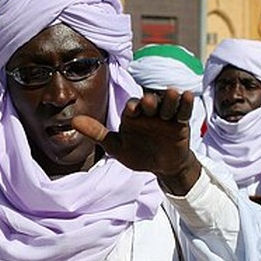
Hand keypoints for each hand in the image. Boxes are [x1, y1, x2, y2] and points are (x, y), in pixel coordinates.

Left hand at [72, 89, 201, 194]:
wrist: (161, 166)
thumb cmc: (138, 154)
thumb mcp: (116, 147)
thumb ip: (97, 133)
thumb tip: (73, 121)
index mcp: (131, 116)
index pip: (131, 108)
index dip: (133, 108)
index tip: (133, 110)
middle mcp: (148, 113)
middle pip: (150, 103)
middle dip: (150, 103)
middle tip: (148, 102)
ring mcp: (164, 116)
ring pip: (167, 104)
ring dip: (169, 99)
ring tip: (173, 93)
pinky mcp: (180, 123)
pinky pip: (183, 111)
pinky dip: (185, 104)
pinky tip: (187, 96)